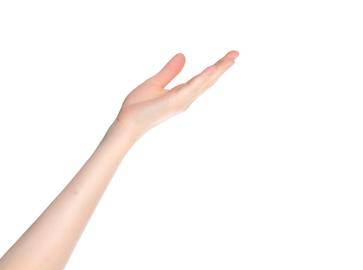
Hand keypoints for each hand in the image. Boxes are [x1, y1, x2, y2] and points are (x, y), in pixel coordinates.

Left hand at [115, 51, 237, 142]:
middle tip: (236, 53)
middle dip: (222, 67)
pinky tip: (211, 70)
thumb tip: (182, 55)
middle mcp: (184, 99)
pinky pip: (190, 89)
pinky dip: (202, 79)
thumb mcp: (156, 83)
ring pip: (203, 83)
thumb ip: (170, 71)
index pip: (202, 78)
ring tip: (231, 58)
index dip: (216, 67)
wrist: (126, 123)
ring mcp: (180, 101)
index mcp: (181, 94)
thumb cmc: (137, 108)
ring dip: (218, 70)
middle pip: (207, 80)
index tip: (230, 56)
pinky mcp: (173, 102)